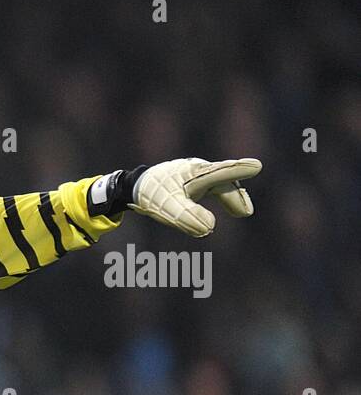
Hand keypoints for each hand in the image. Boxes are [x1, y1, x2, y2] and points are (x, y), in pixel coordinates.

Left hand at [128, 157, 261, 237]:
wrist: (138, 184)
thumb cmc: (153, 193)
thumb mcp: (167, 207)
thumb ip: (186, 217)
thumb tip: (209, 228)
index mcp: (194, 172)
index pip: (219, 172)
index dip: (237, 170)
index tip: (256, 166)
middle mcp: (200, 171)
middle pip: (224, 180)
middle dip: (235, 195)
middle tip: (245, 212)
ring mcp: (200, 176)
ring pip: (222, 184)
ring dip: (233, 197)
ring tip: (242, 212)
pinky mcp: (197, 183)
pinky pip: (217, 188)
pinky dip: (226, 198)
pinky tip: (235, 210)